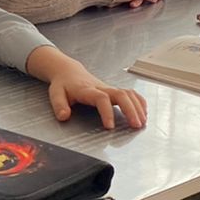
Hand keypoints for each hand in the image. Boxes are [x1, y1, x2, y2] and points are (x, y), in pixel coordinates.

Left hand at [26, 46, 146, 129]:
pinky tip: (143, 113)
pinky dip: (139, 102)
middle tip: (136, 125)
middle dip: (131, 110)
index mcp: (87, 90)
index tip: (110, 127)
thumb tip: (64, 116)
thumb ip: (59, 106)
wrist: (68, 72)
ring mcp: (109, 88)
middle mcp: (101, 88)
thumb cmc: (63, 85)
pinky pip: (131, 93)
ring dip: (138, 107)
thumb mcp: (55, 94)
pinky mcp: (114, 90)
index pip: (101, 99)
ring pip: (128, 94)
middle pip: (121, 95)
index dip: (107, 112)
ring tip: (142, 122)